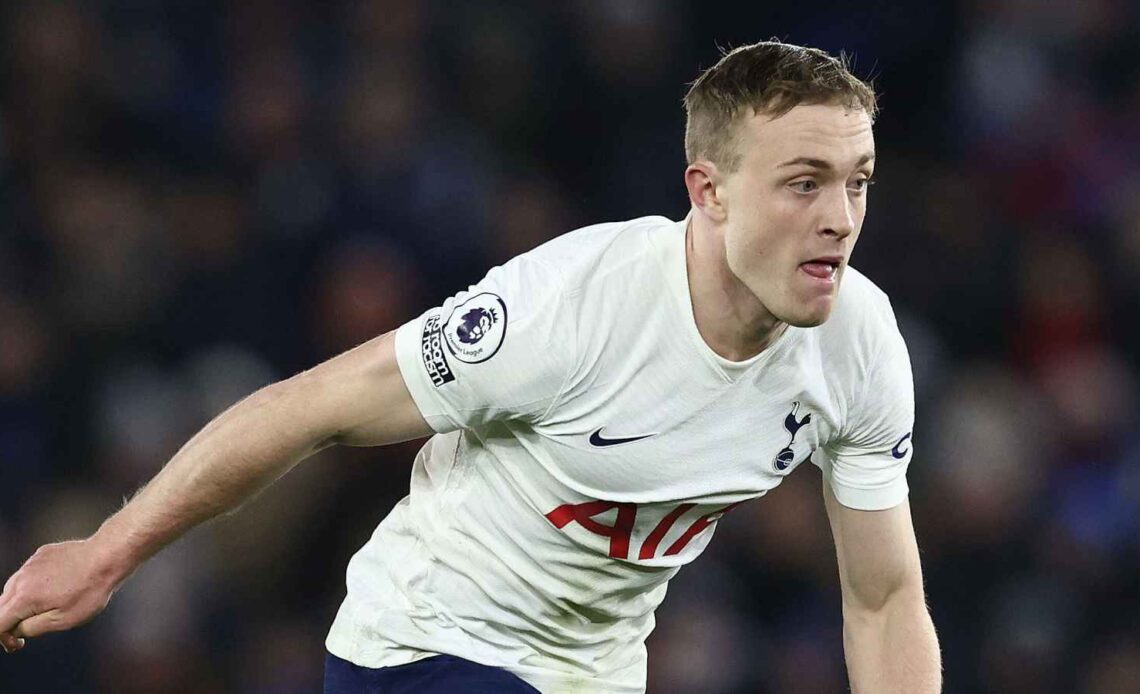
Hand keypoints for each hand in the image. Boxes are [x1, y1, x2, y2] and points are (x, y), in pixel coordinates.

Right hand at [0, 540, 121, 652]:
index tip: (17, 644)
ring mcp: (31, 564)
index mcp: (23, 598)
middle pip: (1, 605)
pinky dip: (32, 585)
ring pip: (13, 588)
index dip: (3, 637)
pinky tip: (52, 589)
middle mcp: (21, 578)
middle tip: (24, 634)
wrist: (106, 557)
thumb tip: (15, 630)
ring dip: (19, 603)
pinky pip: (28, 573)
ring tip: (41, 610)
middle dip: (8, 621)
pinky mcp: (41, 554)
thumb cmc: (89, 590)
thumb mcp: (62, 620)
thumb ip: (32, 628)